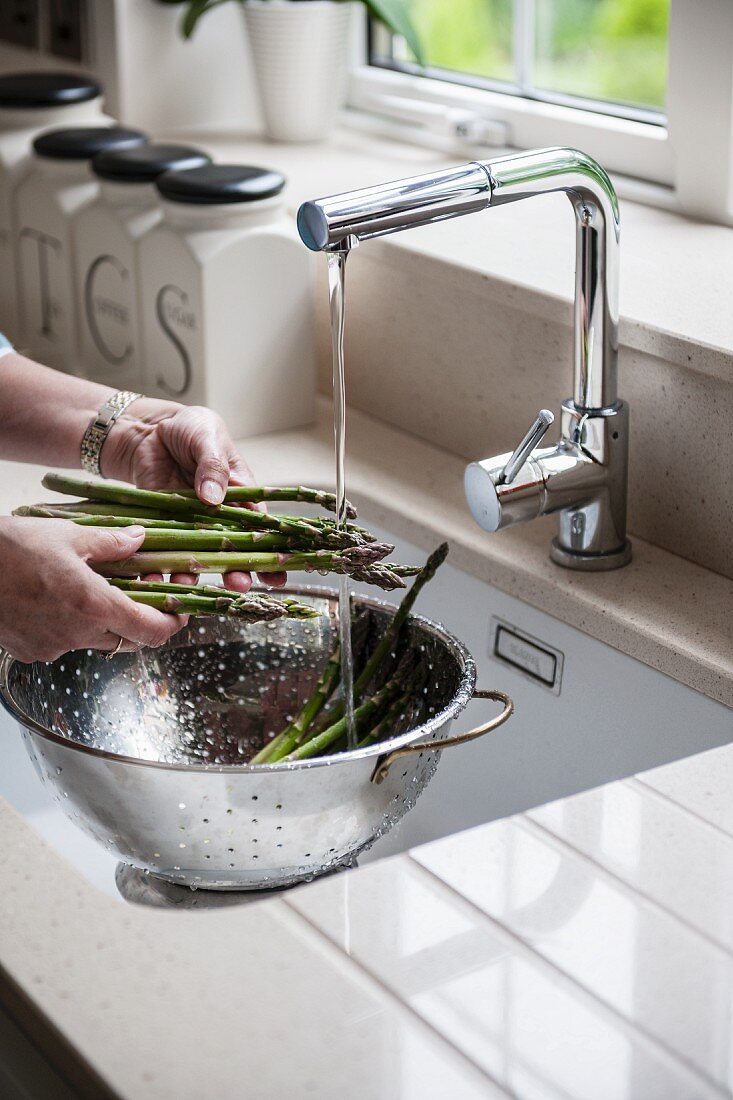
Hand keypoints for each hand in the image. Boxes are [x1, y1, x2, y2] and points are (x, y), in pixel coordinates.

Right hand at [0, 519, 184, 663]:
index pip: (153, 631)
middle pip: (129, 639)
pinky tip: (61, 599)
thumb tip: (141, 539)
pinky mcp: (32, 652)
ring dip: (106, 620)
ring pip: (98, 641)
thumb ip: (112, 543)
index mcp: (92, 605)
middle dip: (142, 618)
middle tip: (141, 588)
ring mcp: (52, 648)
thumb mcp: (67, 535)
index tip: (180, 607)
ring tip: (97, 586)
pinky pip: (66, 643)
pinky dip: (74, 625)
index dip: (174, 622)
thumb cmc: (9, 547)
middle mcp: (76, 634)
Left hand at [101, 400, 285, 590]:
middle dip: (237, 572)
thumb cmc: (190, 428)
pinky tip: (154, 579)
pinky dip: (159, 567)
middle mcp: (218, 515)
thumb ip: (212, 466)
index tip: (277, 574)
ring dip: (195, 576)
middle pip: (231, 550)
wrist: (148, 430)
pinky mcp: (162, 526)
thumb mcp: (207, 437)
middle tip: (239, 587)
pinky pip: (163, 550)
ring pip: (196, 556)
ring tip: (191, 589)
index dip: (269, 553)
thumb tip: (215, 496)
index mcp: (241, 494)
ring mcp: (189, 523)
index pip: (260, 528)